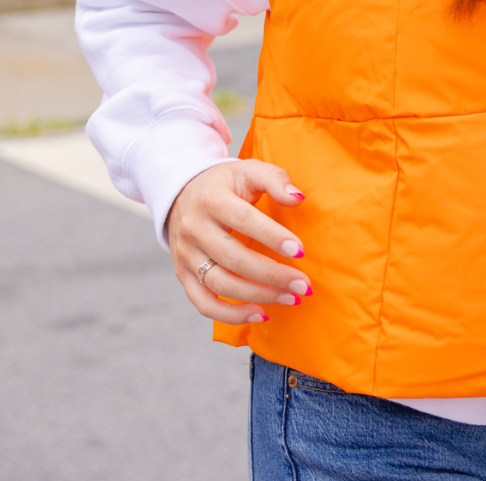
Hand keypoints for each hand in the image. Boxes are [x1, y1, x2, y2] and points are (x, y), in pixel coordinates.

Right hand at [167, 158, 311, 324]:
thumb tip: (298, 198)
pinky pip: (204, 303)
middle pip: (234, 259)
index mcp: (210, 199)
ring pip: (221, 284)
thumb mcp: (248, 170)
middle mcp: (193, 229)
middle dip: (273, 275)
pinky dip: (231, 315)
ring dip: (259, 296)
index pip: (243, 220)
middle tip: (304, 284)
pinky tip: (261, 313)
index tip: (300, 251)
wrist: (181, 192)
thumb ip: (275, 179)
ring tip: (290, 298)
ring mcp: (186, 255)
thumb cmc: (225, 183)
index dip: (272, 237)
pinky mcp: (183, 275)